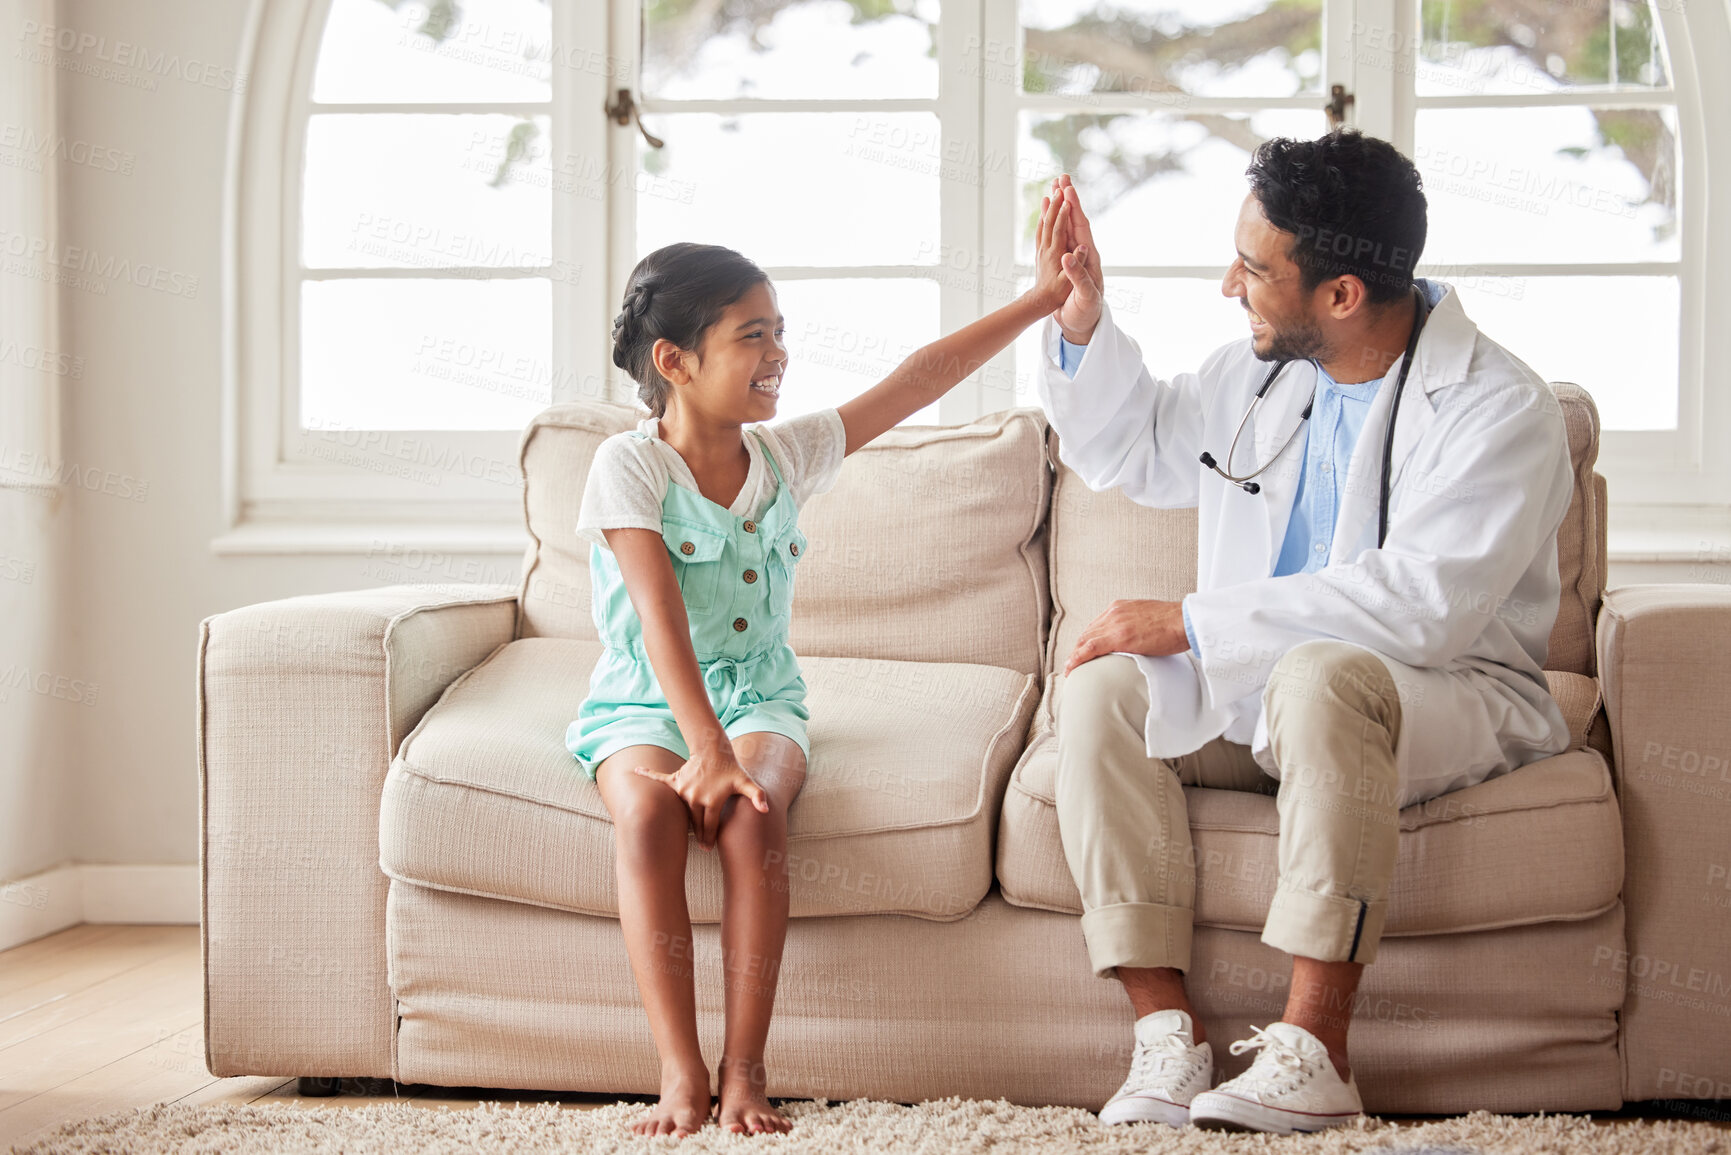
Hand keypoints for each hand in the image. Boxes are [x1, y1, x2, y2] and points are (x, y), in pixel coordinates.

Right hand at [633, 741, 769, 848]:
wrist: (716, 749)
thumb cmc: (731, 769)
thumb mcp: (745, 782)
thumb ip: (757, 796)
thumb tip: (766, 810)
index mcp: (711, 802)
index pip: (709, 826)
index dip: (709, 838)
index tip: (708, 849)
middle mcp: (695, 798)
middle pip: (696, 822)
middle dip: (700, 834)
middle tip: (703, 845)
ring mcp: (684, 790)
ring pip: (684, 810)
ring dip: (687, 820)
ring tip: (691, 831)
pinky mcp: (676, 781)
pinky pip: (660, 780)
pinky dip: (648, 776)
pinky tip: (635, 771)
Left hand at [1031, 184, 1075, 315]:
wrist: (1041, 301)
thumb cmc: (1058, 294)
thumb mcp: (1069, 283)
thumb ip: (1077, 265)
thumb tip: (1083, 248)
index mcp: (1055, 255)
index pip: (1059, 229)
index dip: (1063, 214)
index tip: (1067, 198)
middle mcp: (1047, 249)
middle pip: (1050, 222)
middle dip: (1055, 204)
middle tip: (1059, 186)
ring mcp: (1042, 250)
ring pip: (1043, 225)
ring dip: (1048, 209)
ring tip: (1050, 193)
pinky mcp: (1041, 252)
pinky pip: (1040, 232)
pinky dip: (1042, 220)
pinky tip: (1043, 213)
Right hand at [1049, 175, 1104, 344]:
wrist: (1083, 324)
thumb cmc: (1086, 313)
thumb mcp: (1086, 296)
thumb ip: (1079, 276)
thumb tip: (1069, 255)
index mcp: (1090, 258)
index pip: (1082, 227)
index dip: (1075, 208)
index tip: (1068, 189)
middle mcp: (1084, 253)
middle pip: (1076, 220)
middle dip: (1069, 198)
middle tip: (1062, 176)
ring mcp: (1076, 256)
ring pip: (1067, 225)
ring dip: (1062, 206)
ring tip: (1055, 187)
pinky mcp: (1068, 261)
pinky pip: (1060, 236)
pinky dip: (1054, 222)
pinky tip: (1049, 213)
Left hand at [1064, 599, 1188, 673]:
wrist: (1185, 621)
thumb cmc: (1174, 623)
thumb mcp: (1148, 618)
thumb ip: (1136, 625)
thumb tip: (1136, 639)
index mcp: (1120, 607)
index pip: (1096, 625)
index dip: (1086, 640)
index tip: (1082, 651)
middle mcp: (1113, 613)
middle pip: (1087, 633)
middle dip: (1078, 648)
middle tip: (1073, 663)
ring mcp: (1115, 624)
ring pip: (1085, 641)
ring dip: (1075, 655)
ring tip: (1070, 669)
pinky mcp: (1118, 637)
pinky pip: (1090, 649)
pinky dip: (1077, 659)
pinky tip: (1072, 668)